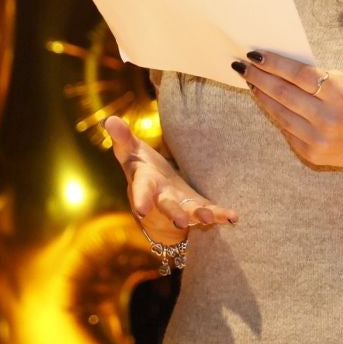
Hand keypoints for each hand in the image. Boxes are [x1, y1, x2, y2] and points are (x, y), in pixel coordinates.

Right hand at [103, 115, 237, 244]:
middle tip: (180, 222)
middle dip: (173, 213)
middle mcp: (161, 197)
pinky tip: (233, 218)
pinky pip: (209, 211)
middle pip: (167, 206)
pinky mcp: (196, 206)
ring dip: (200, 215)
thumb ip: (122, 138)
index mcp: (144, 182)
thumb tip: (110, 120)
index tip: (141, 209)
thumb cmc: (140, 166)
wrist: (156, 190)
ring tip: (209, 219)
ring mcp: (180, 205)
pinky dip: (220, 215)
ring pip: (190, 212)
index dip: (140, 198)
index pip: (141, 189)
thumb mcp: (130, 151)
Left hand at [234, 50, 342, 169]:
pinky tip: (267, 103)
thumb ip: (318, 78)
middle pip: (283, 93)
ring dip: (262, 96)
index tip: (253, 55)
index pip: (296, 74)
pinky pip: (287, 130)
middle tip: (242, 67)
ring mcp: (318, 137)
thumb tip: (281, 68)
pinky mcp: (313, 153)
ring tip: (251, 83)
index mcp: (338, 92)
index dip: (272, 63)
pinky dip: (275, 115)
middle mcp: (327, 116)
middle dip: (259, 78)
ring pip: (280, 113)